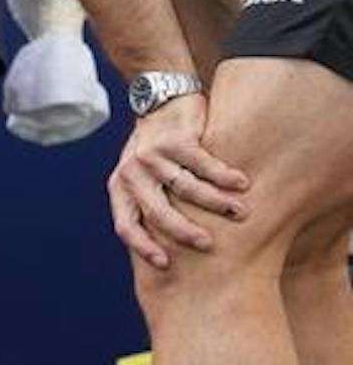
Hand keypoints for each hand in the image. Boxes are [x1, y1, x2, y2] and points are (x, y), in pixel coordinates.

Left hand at [107, 93, 250, 268]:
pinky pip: (203, 163)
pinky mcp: (174, 139)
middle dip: (184, 231)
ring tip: (241, 212)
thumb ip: (150, 205)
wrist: (160, 100)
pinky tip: (243, 183)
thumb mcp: (143, 179)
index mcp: (121, 188)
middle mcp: (132, 172)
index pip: (125, 225)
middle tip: (208, 244)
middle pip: (157, 212)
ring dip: (217, 203)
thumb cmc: (157, 152)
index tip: (165, 264)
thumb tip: (172, 254)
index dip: (142, 246)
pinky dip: (225, 176)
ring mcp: (152, 155)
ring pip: (187, 188)